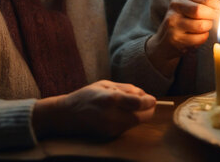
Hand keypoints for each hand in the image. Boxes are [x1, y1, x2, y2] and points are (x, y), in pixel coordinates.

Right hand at [32, 80, 155, 138]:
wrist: (67, 116)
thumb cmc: (87, 96)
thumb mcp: (106, 85)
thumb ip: (127, 88)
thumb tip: (144, 94)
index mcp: (111, 99)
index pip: (139, 103)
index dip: (150, 101)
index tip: (152, 99)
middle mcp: (113, 115)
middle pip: (143, 117)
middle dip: (149, 109)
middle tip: (146, 102)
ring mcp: (112, 128)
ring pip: (137, 123)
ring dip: (140, 115)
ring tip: (130, 106)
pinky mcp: (111, 135)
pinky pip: (128, 127)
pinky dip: (130, 120)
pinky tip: (121, 113)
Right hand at [146, 0, 219, 76]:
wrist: (163, 42)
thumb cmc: (181, 23)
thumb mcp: (188, 9)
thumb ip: (204, 6)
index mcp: (179, 0)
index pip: (205, 0)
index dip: (217, 6)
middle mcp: (174, 10)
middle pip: (201, 11)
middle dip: (212, 17)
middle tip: (211, 20)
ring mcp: (174, 25)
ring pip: (202, 26)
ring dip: (207, 29)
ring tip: (201, 29)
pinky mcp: (177, 39)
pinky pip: (200, 38)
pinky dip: (203, 38)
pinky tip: (195, 37)